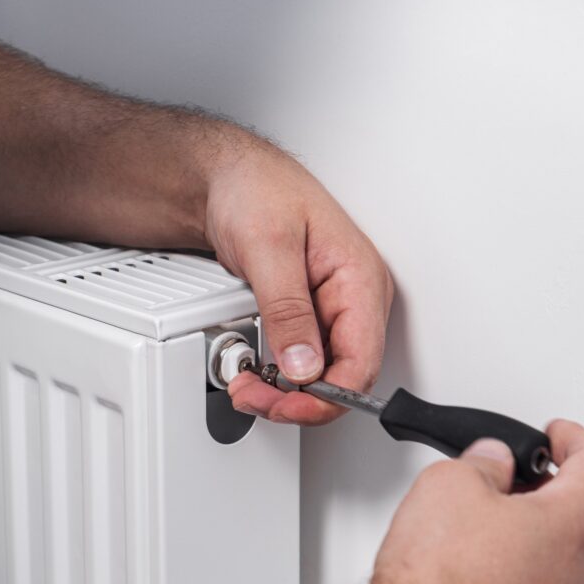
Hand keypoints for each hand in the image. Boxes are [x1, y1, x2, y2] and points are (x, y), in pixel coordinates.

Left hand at [202, 130, 392, 423]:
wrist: (221, 175)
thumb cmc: (255, 188)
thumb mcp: (269, 247)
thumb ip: (288, 310)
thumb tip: (304, 366)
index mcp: (360, 280)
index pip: (361, 364)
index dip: (326, 398)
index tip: (288, 407)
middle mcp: (353, 301)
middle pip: (341, 379)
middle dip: (298, 400)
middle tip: (253, 396)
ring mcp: (329, 312)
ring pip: (319, 377)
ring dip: (284, 394)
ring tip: (247, 386)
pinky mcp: (306, 319)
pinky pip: (301, 364)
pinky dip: (276, 378)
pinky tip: (253, 373)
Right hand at [357, 420, 583, 583]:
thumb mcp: (448, 484)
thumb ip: (480, 464)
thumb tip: (487, 464)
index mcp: (570, 526)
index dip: (576, 441)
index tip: (558, 436)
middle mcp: (574, 578)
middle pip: (579, 519)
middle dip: (545, 494)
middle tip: (509, 481)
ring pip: (552, 565)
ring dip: (523, 542)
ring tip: (472, 532)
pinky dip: (506, 583)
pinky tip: (463, 579)